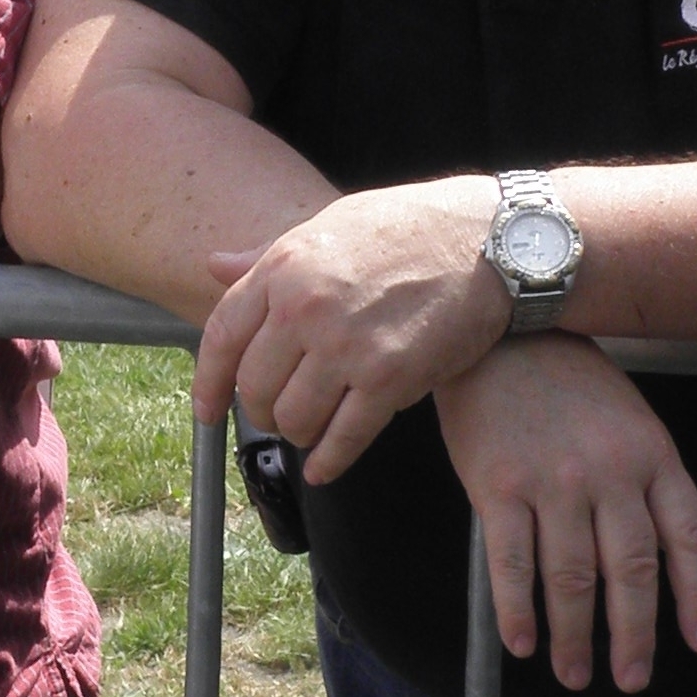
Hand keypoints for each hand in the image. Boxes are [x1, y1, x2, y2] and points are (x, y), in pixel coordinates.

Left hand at [194, 176, 506, 481]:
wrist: (491, 241)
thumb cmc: (409, 229)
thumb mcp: (329, 227)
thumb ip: (267, 258)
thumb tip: (212, 267)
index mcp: (283, 269)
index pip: (221, 339)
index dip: (207, 384)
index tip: (205, 411)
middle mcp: (306, 309)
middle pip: (255, 387)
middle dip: (261, 411)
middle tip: (277, 415)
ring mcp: (347, 346)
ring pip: (294, 419)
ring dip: (298, 434)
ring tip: (309, 430)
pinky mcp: (390, 379)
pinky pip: (344, 438)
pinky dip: (329, 461)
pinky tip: (324, 468)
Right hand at [435, 341, 696, 695]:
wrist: (500, 330)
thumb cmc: (566, 381)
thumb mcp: (629, 419)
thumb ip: (643, 481)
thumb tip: (650, 561)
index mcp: (653, 454)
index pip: (689, 537)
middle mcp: (611, 472)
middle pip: (633, 572)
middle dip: (635, 636)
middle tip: (632, 679)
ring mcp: (554, 481)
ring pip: (573, 579)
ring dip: (575, 638)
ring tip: (575, 675)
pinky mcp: (499, 486)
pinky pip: (512, 564)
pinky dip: (518, 612)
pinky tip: (522, 643)